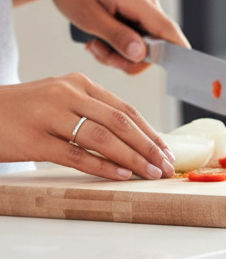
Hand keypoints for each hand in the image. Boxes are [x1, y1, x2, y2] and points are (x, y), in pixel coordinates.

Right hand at [0, 74, 174, 179]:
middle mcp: (66, 94)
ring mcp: (49, 115)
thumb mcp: (61, 102)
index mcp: (78, 83)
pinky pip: (77, 155)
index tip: (168, 153)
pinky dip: (103, 166)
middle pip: (121, 123)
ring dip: (133, 159)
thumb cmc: (25, 113)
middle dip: (149, 148)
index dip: (151, 134)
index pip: (126, 110)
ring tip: (151, 174)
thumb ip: (94, 113)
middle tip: (167, 168)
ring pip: (103, 138)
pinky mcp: (35, 138)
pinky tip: (122, 175)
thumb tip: (136, 141)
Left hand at [13, 0, 189, 74]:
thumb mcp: (87, 17)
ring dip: (122, 52)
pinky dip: (121, 42)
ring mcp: (144, 1)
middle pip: (156, 43)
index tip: (177, 72)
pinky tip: (102, 38)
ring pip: (146, 42)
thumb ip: (117, 37)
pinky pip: (139, 34)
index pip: (168, 30)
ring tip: (96, 45)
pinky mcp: (138, 6)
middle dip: (130, 58)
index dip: (176, 54)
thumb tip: (141, 55)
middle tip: (102, 55)